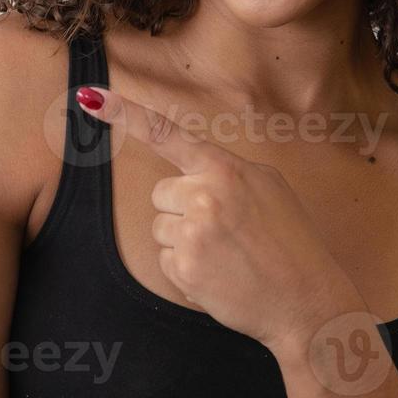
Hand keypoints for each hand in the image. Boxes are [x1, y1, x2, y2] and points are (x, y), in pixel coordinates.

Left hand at [74, 84, 363, 354]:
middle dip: (182, 209)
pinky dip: (185, 270)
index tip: (90, 97)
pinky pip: (164, 260)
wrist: (307, 300)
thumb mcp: (268, 187)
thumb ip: (227, 172)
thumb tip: (194, 168)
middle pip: (162, 194)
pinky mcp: (183, 269)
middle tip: (224, 230)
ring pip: (160, 228)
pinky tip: (218, 275)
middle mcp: (205, 195)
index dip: (125, 113)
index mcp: (226, 169)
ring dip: (183, 242)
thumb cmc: (291, 242)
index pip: (168, 134)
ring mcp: (192, 233)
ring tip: (225, 254)